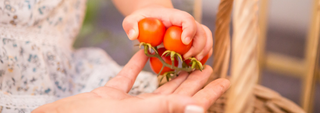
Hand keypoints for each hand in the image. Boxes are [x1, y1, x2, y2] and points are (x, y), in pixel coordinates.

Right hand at [33, 50, 228, 112]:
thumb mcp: (138, 112)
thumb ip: (168, 109)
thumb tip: (200, 111)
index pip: (191, 104)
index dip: (210, 92)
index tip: (225, 80)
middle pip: (178, 94)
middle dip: (195, 79)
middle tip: (211, 65)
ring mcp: (129, 105)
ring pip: (156, 86)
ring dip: (171, 72)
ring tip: (186, 60)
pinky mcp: (112, 96)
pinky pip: (127, 79)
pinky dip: (136, 66)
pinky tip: (144, 54)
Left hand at [122, 5, 212, 59]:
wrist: (153, 19)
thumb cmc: (143, 19)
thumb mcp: (132, 19)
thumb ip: (130, 25)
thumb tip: (133, 35)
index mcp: (174, 16)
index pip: (187, 19)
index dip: (189, 29)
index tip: (184, 41)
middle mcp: (186, 23)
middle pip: (202, 31)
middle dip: (198, 46)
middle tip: (187, 58)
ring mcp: (192, 32)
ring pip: (207, 39)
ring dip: (204, 52)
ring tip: (193, 64)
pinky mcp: (193, 41)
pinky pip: (205, 47)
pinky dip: (204, 56)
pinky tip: (194, 65)